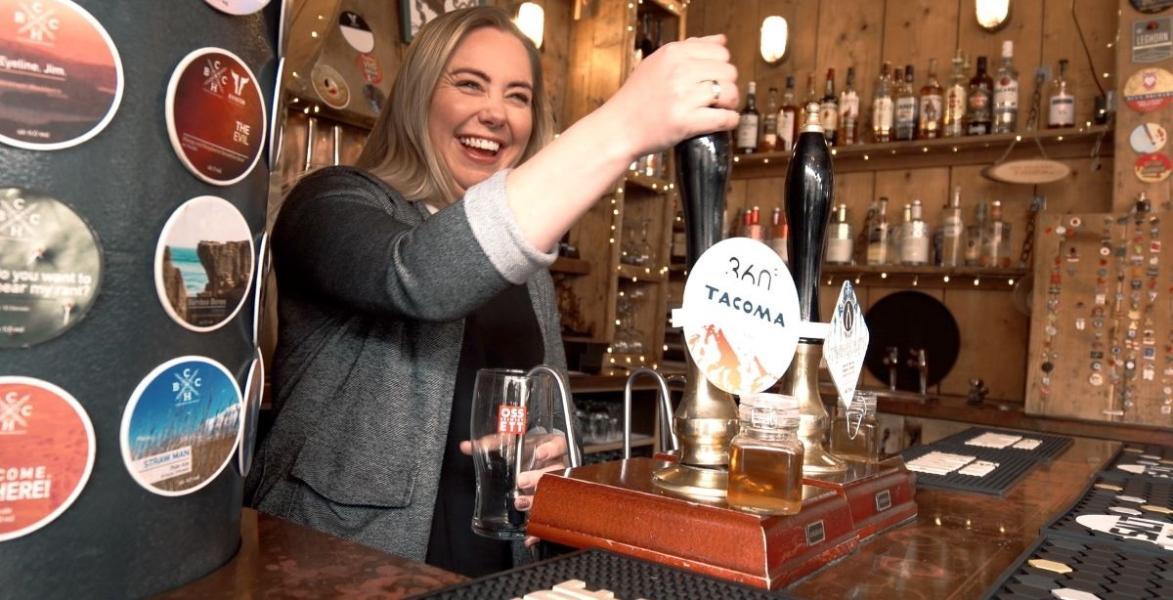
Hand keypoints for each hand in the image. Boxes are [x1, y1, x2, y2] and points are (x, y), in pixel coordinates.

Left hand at [460, 433, 568, 547]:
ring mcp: (558, 488)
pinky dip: (540, 530)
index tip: (539, 453)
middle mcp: (557, 468)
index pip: (558, 445)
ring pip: (555, 496)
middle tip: (521, 481)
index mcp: (550, 450)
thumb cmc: (528, 453)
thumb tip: (466, 447)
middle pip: (556, 472)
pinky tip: (530, 536)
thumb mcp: (511, 444)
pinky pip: (551, 520)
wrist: (541, 465)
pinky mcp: (554, 508)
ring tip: (520, 503)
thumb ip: (490, 444)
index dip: (551, 449)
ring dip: (538, 500)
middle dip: (538, 477)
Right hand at [600, 34, 739, 159]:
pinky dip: (729, 121)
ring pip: (730, 93)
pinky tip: (723, 121)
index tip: (714, 77)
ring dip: (730, 103)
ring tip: (719, 108)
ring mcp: (682, 97)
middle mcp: (679, 71)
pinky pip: (724, 118)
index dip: (721, 66)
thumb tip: (720, 40)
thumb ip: (689, 48)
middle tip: (717, 96)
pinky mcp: (685, 122)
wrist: (618, 128)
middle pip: (729, 71)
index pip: (720, 51)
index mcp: (673, 53)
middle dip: (728, 84)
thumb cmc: (637, 98)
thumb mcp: (657, 62)